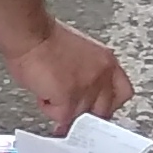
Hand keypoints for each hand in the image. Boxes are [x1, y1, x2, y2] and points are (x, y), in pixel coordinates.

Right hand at [1, 21, 133, 130]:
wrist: (30, 35)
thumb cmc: (44, 39)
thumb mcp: (79, 53)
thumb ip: (87, 74)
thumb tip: (80, 93)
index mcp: (106, 62)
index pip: (122, 93)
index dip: (108, 103)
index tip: (97, 108)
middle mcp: (101, 76)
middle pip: (103, 111)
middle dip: (85, 113)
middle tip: (70, 108)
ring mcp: (87, 90)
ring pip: (79, 116)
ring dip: (62, 108)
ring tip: (49, 90)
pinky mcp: (69, 100)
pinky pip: (61, 117)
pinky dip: (49, 108)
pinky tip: (43, 93)